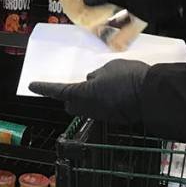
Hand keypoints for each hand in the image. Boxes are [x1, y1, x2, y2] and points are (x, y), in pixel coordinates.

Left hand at [29, 60, 149, 123]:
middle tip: (74, 86)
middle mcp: (89, 108)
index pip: (58, 90)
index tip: (32, 85)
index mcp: (83, 93)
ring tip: (99, 85)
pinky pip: (102, 109)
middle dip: (69, 96)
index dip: (44, 88)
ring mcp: (102, 115)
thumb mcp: (109, 68)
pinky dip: (102, 101)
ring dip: (87, 98)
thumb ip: (95, 75)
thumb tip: (91, 80)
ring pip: (87, 107)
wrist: (153, 95)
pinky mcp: (115, 118)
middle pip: (71, 104)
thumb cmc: (129, 77)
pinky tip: (112, 92)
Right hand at [84, 0, 180, 24]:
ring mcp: (122, 3)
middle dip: (86, 6)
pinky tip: (102, 32)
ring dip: (96, 18)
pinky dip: (109, 27)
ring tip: (86, 25)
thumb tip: (85, 0)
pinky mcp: (129, 16)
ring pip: (104, 12)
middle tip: (74, 14)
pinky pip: (115, 23)